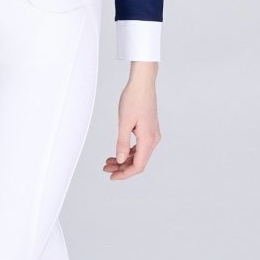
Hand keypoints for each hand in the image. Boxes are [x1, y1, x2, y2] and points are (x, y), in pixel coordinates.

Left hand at [104, 61, 160, 179]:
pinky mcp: (149, 129)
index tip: (112, 176)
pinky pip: (140, 146)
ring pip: (139, 155)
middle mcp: (153, 139)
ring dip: (124, 160)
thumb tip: (121, 160)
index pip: (138, 166)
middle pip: (138, 162)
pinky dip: (129, 151)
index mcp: (148, 139)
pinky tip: (118, 151)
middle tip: (106, 169)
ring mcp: (152, 134)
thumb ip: (122, 143)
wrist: (142, 83)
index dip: (125, 174)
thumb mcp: (124, 122)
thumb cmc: (134, 99)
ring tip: (109, 161)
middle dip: (122, 168)